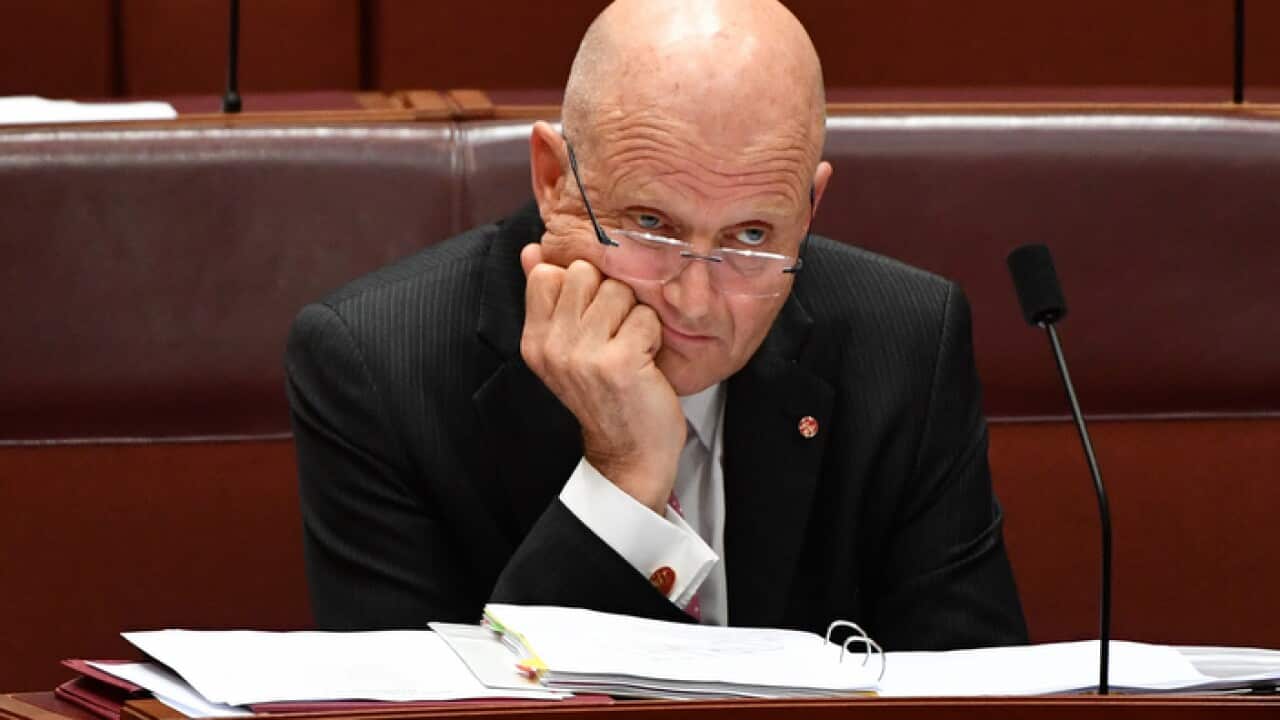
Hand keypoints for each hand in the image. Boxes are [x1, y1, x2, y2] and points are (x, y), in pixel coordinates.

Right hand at [519, 243, 685, 512]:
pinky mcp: (617, 362)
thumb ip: (547, 297)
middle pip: (585, 273)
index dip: (581, 286)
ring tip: (631, 348)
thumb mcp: (567, 348)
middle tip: (616, 333)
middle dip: (610, 295)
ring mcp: (583, 355)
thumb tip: (532, 250)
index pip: (549, 273)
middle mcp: (552, 346)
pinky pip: (645, 316)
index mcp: (535, 340)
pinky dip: (653, 336)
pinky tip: (645, 362)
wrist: (629, 455)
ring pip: (618, 291)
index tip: (593, 318)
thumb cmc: (606, 397)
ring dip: (635, 316)